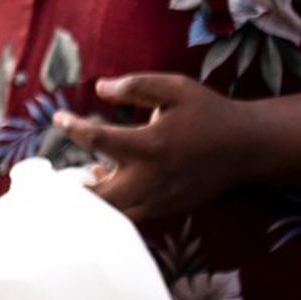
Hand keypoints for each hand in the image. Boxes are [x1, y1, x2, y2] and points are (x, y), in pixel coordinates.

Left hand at [50, 73, 253, 220]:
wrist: (247, 148)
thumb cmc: (208, 113)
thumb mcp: (176, 88)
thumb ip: (137, 85)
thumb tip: (100, 87)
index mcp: (149, 144)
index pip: (96, 139)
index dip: (71, 127)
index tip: (59, 117)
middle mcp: (150, 178)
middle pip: (95, 196)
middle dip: (70, 187)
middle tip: (54, 173)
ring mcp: (157, 199)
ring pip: (110, 212)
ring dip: (91, 199)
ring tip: (79, 179)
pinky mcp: (165, 210)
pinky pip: (128, 214)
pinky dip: (112, 204)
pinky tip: (104, 182)